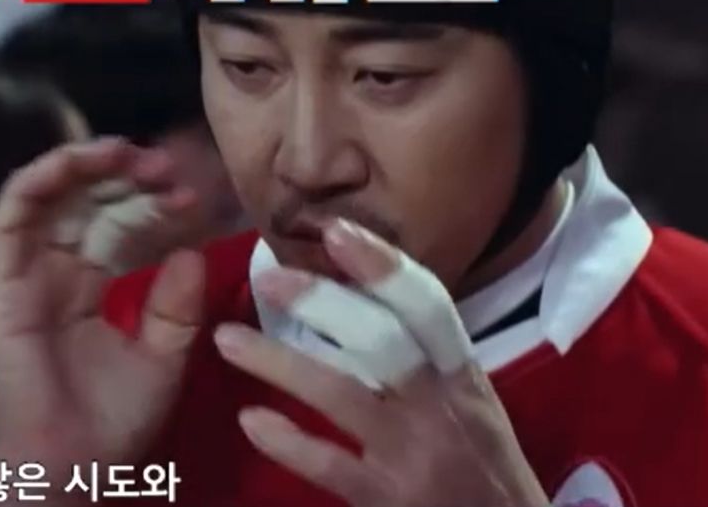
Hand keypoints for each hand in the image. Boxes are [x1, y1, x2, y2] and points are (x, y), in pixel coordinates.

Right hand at [0, 138, 206, 505]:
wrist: (72, 468)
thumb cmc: (112, 424)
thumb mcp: (164, 357)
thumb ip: (176, 306)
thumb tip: (190, 250)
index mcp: (87, 289)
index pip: (117, 227)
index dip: (151, 205)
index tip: (193, 196)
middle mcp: (52, 274)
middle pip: (86, 203)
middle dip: (126, 177)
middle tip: (171, 167)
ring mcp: (24, 275)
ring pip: (47, 198)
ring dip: (84, 165)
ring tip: (131, 153)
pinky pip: (8, 218)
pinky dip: (38, 180)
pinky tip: (77, 159)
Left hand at [213, 219, 547, 506]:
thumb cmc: (480, 469)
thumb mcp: (466, 406)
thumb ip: (421, 361)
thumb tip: (357, 296)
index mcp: (462, 376)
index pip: (427, 306)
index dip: (382, 264)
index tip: (335, 228)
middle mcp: (442, 406)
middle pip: (381, 339)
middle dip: (322, 302)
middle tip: (267, 276)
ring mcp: (414, 454)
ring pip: (343, 394)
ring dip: (280, 362)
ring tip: (227, 340)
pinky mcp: (388, 498)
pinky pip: (328, 463)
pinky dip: (287, 440)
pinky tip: (250, 419)